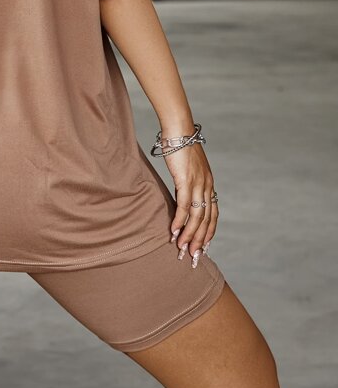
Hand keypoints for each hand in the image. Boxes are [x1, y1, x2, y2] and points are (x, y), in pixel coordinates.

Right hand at [162, 142, 217, 265]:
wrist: (179, 129)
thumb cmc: (180, 145)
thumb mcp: (188, 167)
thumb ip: (187, 182)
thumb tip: (181, 195)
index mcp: (209, 184)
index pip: (213, 214)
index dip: (209, 233)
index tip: (203, 247)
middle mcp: (207, 186)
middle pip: (207, 221)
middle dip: (200, 241)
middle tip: (194, 257)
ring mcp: (198, 184)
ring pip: (197, 217)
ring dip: (189, 236)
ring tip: (182, 249)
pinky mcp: (186, 181)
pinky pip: (184, 206)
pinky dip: (180, 221)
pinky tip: (174, 232)